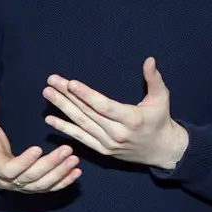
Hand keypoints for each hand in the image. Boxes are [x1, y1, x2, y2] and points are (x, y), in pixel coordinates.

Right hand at [0, 89, 80, 192]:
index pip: (12, 168)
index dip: (25, 161)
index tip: (38, 148)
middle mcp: (12, 182)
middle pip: (33, 177)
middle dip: (51, 164)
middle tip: (67, 149)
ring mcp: (24, 187)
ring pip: (44, 184)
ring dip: (60, 173)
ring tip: (75, 159)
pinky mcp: (34, 188)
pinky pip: (50, 188)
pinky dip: (64, 182)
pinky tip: (76, 172)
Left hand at [43, 58, 189, 170]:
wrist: (162, 151)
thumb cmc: (161, 120)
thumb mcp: (161, 98)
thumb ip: (154, 79)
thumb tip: (150, 60)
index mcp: (131, 119)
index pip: (103, 106)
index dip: (86, 95)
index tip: (70, 83)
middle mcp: (117, 133)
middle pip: (88, 112)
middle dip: (67, 96)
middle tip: (51, 82)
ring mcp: (108, 144)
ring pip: (81, 124)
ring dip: (63, 108)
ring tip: (48, 93)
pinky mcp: (103, 151)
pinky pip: (81, 138)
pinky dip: (65, 129)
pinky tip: (50, 119)